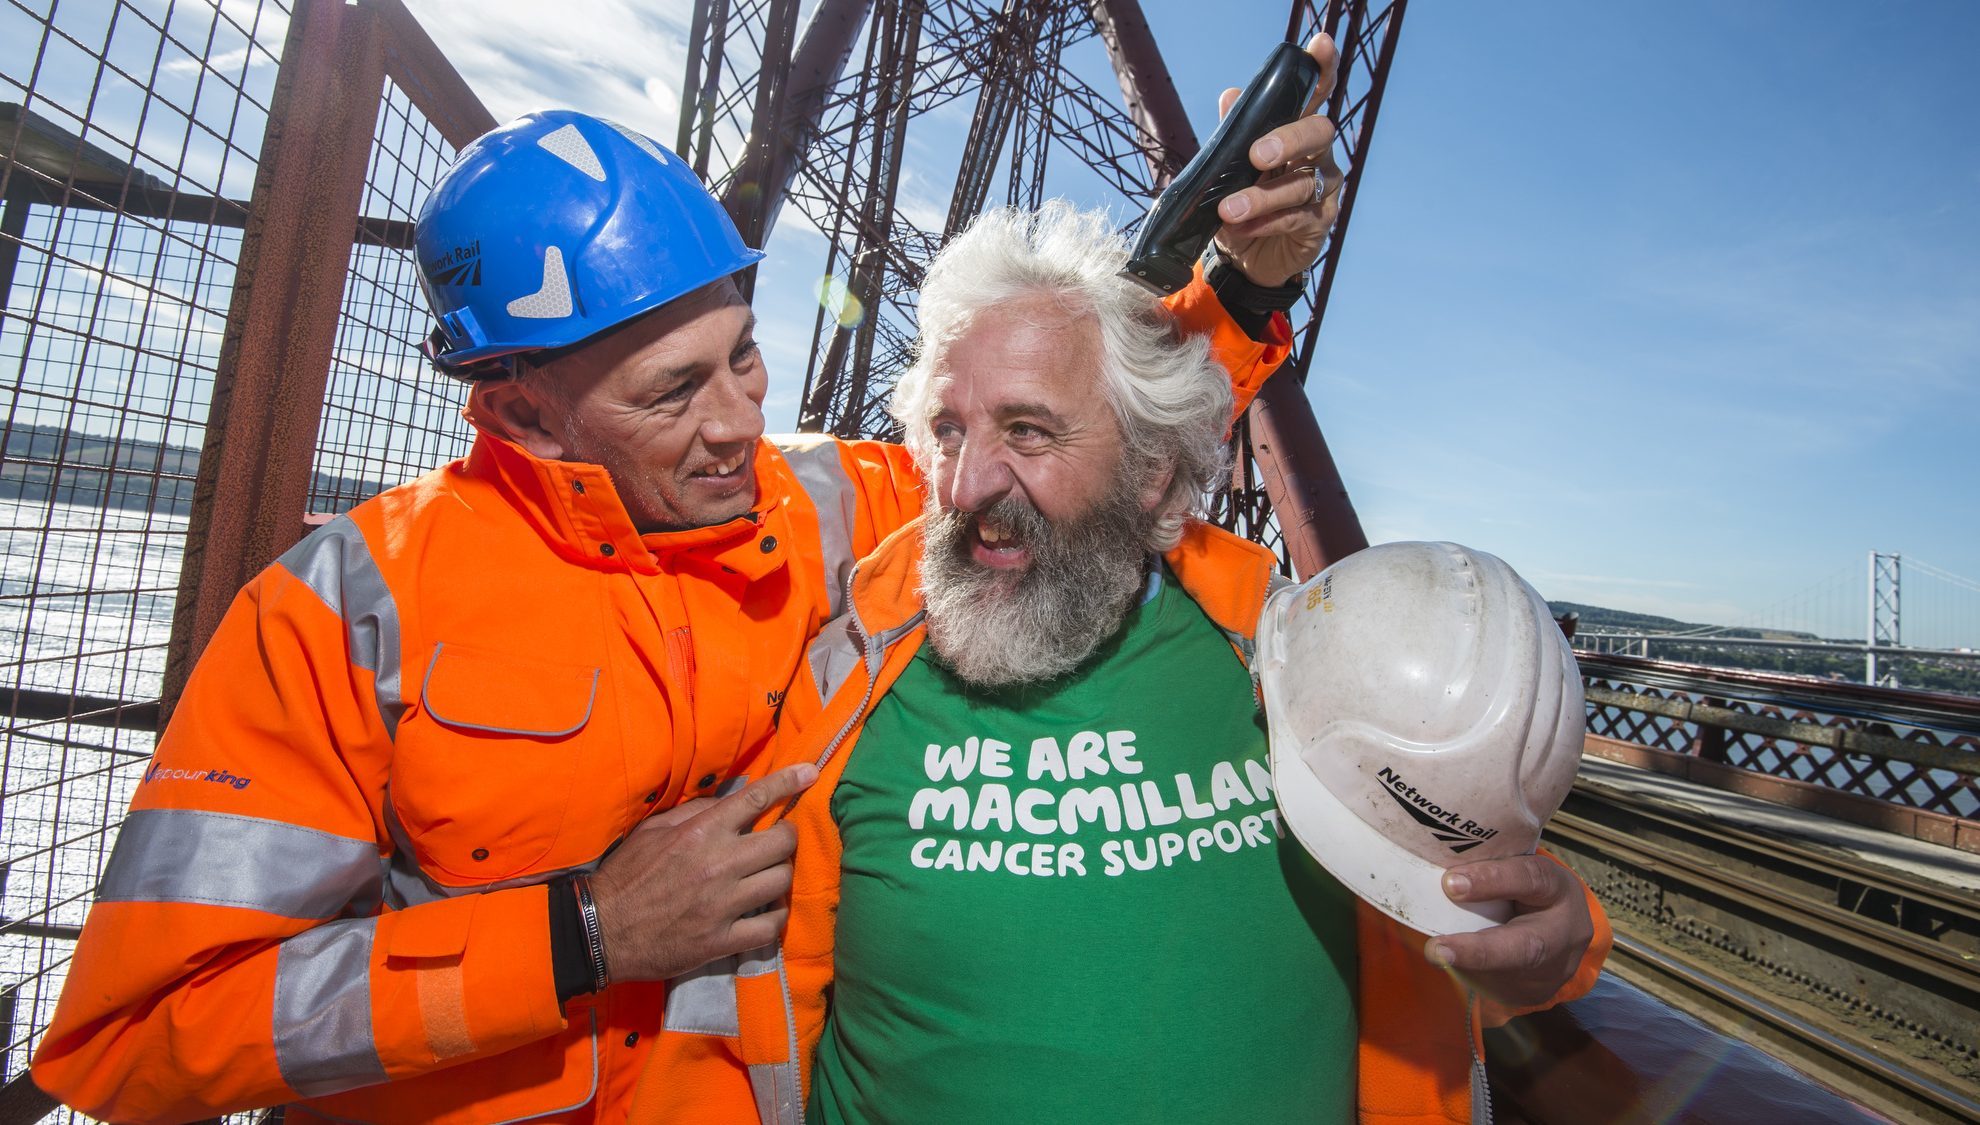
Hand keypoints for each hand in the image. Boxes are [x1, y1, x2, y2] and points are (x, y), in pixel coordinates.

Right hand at [588, 763, 817, 981]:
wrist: (602, 931)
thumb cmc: (626, 876)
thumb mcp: (653, 830)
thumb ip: (694, 811)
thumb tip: (730, 799)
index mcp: (700, 832)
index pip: (755, 799)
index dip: (788, 782)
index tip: (810, 773)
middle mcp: (718, 864)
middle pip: (782, 841)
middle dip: (787, 836)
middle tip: (777, 840)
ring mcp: (723, 905)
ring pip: (782, 881)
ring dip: (781, 875)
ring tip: (768, 875)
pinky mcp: (722, 940)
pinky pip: (771, 926)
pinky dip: (775, 917)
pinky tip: (766, 911)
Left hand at [1212, 33, 1343, 286]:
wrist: (1245, 257)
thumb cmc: (1243, 199)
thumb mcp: (1230, 166)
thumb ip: (1233, 133)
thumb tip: (1230, 95)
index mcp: (1296, 131)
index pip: (1316, 94)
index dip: (1322, 69)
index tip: (1320, 45)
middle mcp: (1318, 155)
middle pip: (1319, 133)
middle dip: (1289, 139)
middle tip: (1256, 155)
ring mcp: (1323, 189)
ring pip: (1301, 184)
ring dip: (1262, 197)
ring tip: (1229, 209)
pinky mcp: (1318, 223)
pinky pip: (1296, 219)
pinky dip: (1266, 223)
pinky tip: (1242, 227)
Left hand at [1422, 854, 1594, 1008]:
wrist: (1560, 928)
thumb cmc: (1526, 888)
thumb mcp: (1518, 869)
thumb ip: (1488, 869)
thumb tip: (1432, 863)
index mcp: (1558, 888)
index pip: (1531, 878)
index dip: (1493, 880)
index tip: (1451, 883)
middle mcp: (1565, 930)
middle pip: (1527, 946)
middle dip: (1479, 950)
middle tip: (1436, 949)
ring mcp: (1556, 967)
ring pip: (1510, 974)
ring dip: (1467, 966)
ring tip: (1436, 954)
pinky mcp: (1540, 990)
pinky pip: (1502, 988)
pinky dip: (1471, 974)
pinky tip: (1452, 964)